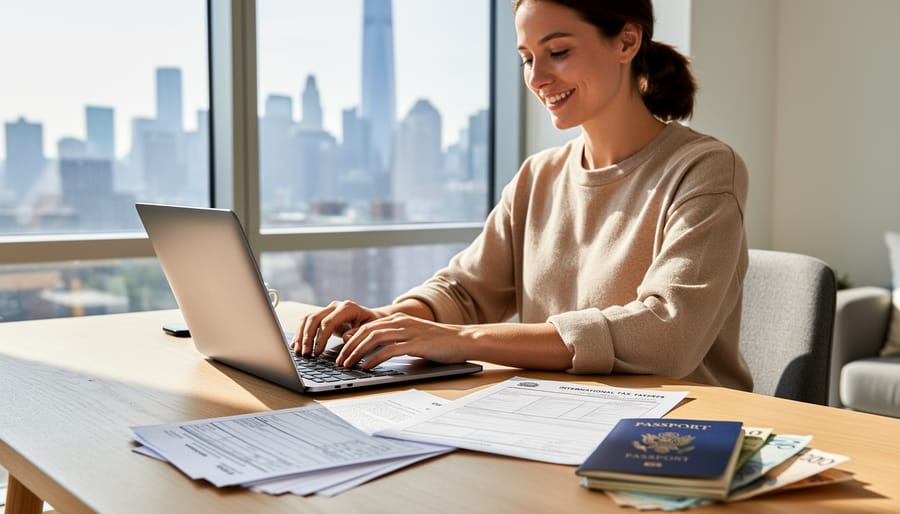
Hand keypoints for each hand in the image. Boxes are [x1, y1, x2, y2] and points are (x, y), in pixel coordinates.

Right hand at [291, 300, 383, 355]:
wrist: (373, 318)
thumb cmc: (373, 325)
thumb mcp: (370, 330)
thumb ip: (358, 333)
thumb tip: (345, 338)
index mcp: (347, 308)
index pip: (328, 322)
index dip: (320, 338)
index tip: (317, 352)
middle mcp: (335, 306)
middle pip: (314, 319)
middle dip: (307, 337)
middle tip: (304, 354)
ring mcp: (327, 309)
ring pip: (308, 319)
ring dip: (301, 335)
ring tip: (298, 351)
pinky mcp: (323, 315)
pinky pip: (307, 322)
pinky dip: (300, 333)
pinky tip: (295, 345)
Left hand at [335, 313, 470, 368]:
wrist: (463, 340)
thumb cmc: (440, 342)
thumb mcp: (414, 337)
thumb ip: (397, 341)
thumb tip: (378, 353)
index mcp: (399, 319)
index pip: (368, 326)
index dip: (351, 338)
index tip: (341, 350)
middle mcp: (401, 322)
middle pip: (366, 331)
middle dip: (349, 346)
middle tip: (339, 360)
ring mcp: (408, 332)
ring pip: (374, 339)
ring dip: (357, 352)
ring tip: (348, 364)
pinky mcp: (416, 344)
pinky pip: (389, 350)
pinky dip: (374, 358)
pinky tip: (366, 367)